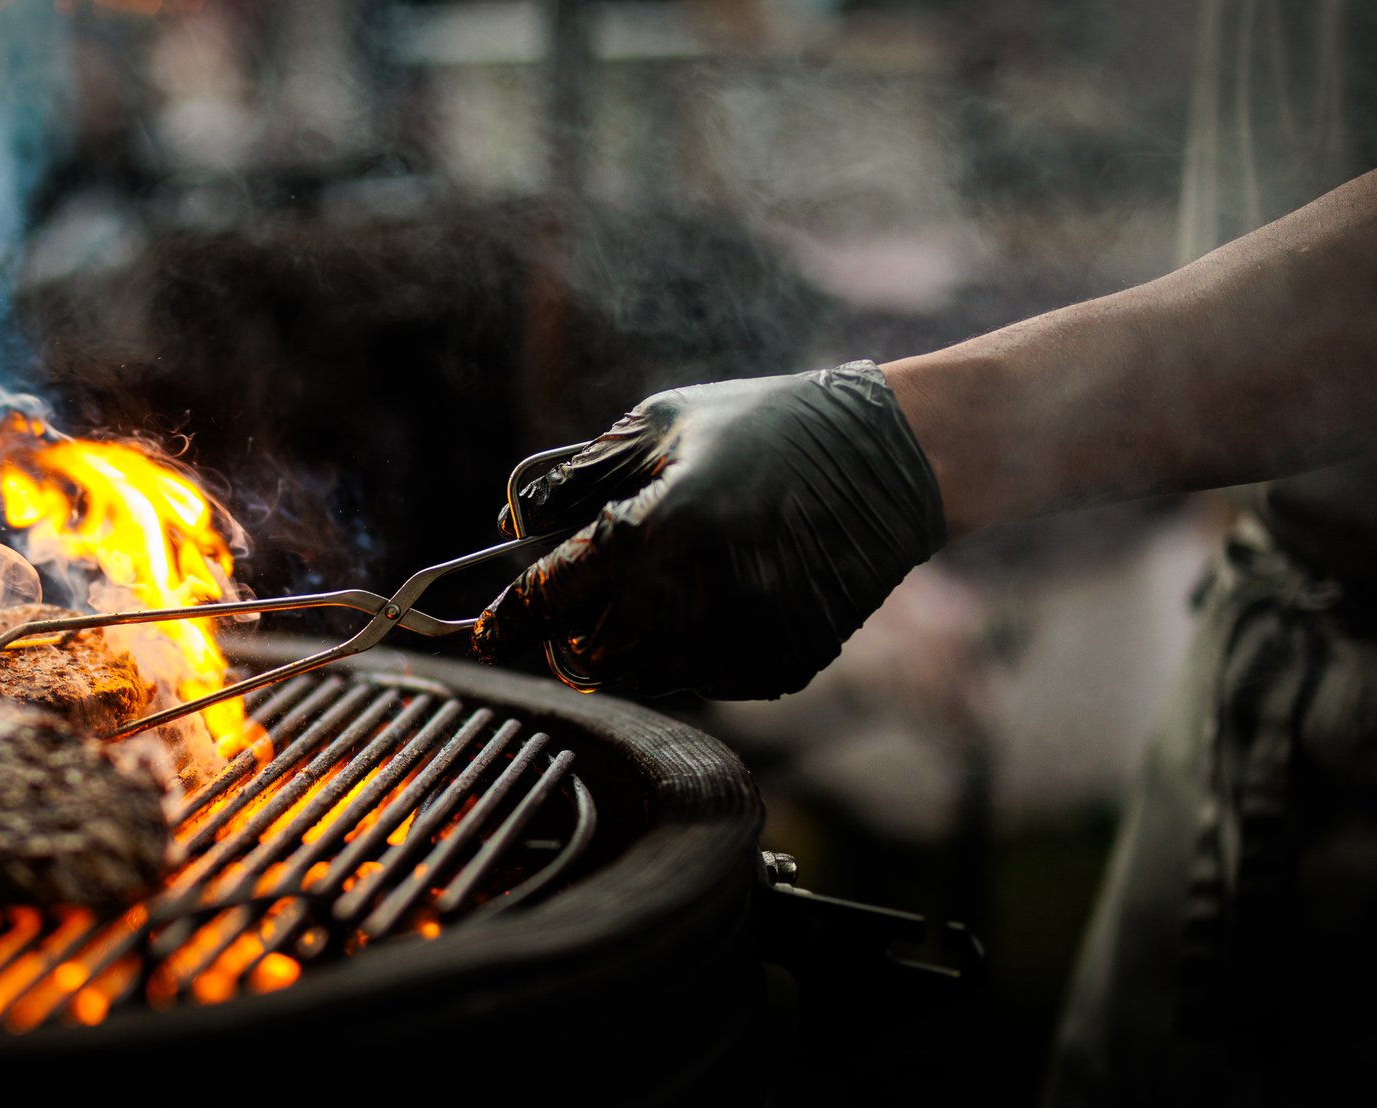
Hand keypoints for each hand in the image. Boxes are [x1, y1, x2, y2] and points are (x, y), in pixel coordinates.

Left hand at [473, 362, 945, 698]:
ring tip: (676, 574)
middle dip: (573, 634)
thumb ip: (577, 479)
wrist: (887, 461)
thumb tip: (510, 525)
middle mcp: (704, 595)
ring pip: (648, 672)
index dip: (512, 620)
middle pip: (594, 655)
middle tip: (581, 601)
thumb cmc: (762, 427)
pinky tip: (731, 588)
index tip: (488, 634)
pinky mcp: (780, 666)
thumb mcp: (660, 425)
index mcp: (665, 526)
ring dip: (635, 638)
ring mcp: (747, 640)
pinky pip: (706, 675)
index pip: (558, 595)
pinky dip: (696, 644)